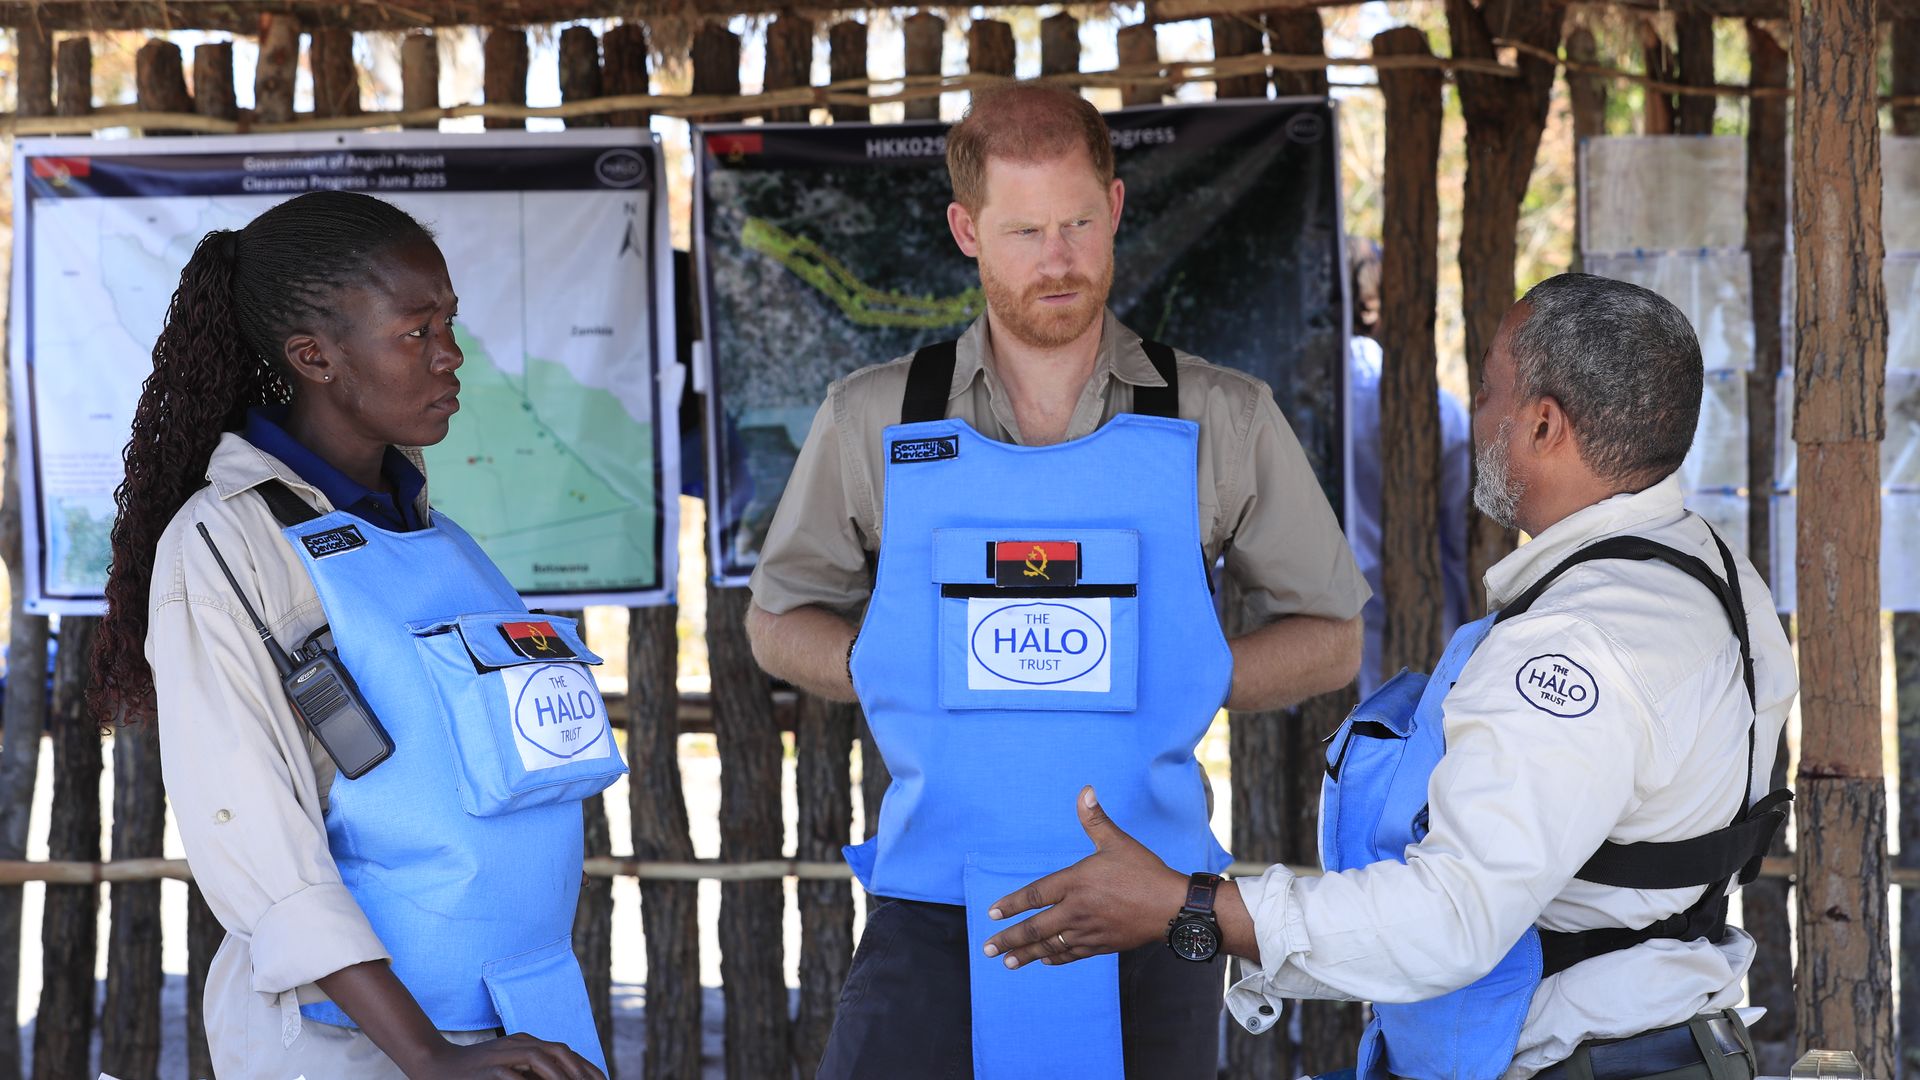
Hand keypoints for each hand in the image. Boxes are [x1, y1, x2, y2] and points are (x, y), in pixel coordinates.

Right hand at [408, 1032, 603, 1078]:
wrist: (435, 1065)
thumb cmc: (476, 1071)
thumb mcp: (510, 1066)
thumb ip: (534, 1072)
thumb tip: (564, 1078)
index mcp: (526, 1042)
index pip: (564, 1052)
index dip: (586, 1067)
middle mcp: (516, 1044)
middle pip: (557, 1051)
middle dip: (579, 1070)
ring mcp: (501, 1055)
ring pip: (539, 1059)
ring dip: (559, 1075)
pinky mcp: (486, 1070)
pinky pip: (512, 1076)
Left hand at [982, 786, 1188, 968]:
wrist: (1172, 908)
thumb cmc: (1145, 872)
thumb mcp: (1118, 842)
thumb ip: (1095, 819)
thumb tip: (1085, 790)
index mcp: (1076, 882)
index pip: (1035, 895)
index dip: (1011, 904)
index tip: (992, 914)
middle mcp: (1076, 910)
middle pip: (1034, 928)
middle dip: (1008, 939)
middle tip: (987, 948)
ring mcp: (1088, 931)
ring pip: (1050, 946)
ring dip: (1027, 955)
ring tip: (1007, 963)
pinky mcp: (1101, 945)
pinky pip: (1071, 953)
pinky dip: (1056, 957)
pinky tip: (1045, 961)